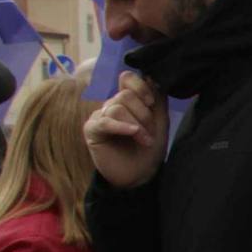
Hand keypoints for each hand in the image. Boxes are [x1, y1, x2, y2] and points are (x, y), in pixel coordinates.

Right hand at [84, 71, 169, 188]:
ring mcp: (100, 116)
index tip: (151, 103)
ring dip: (137, 125)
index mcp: (128, 101)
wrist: (141, 174)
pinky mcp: (92, 130)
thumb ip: (157, 99)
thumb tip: (152, 76)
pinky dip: (122, 127)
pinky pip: (105, 121)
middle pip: (126, 95)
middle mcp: (112, 105)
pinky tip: (133, 133)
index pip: (127, 78)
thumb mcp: (159, 120)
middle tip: (149, 132)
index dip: (141, 86)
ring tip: (144, 140)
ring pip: (117, 108)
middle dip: (143, 114)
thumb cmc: (150, 148)